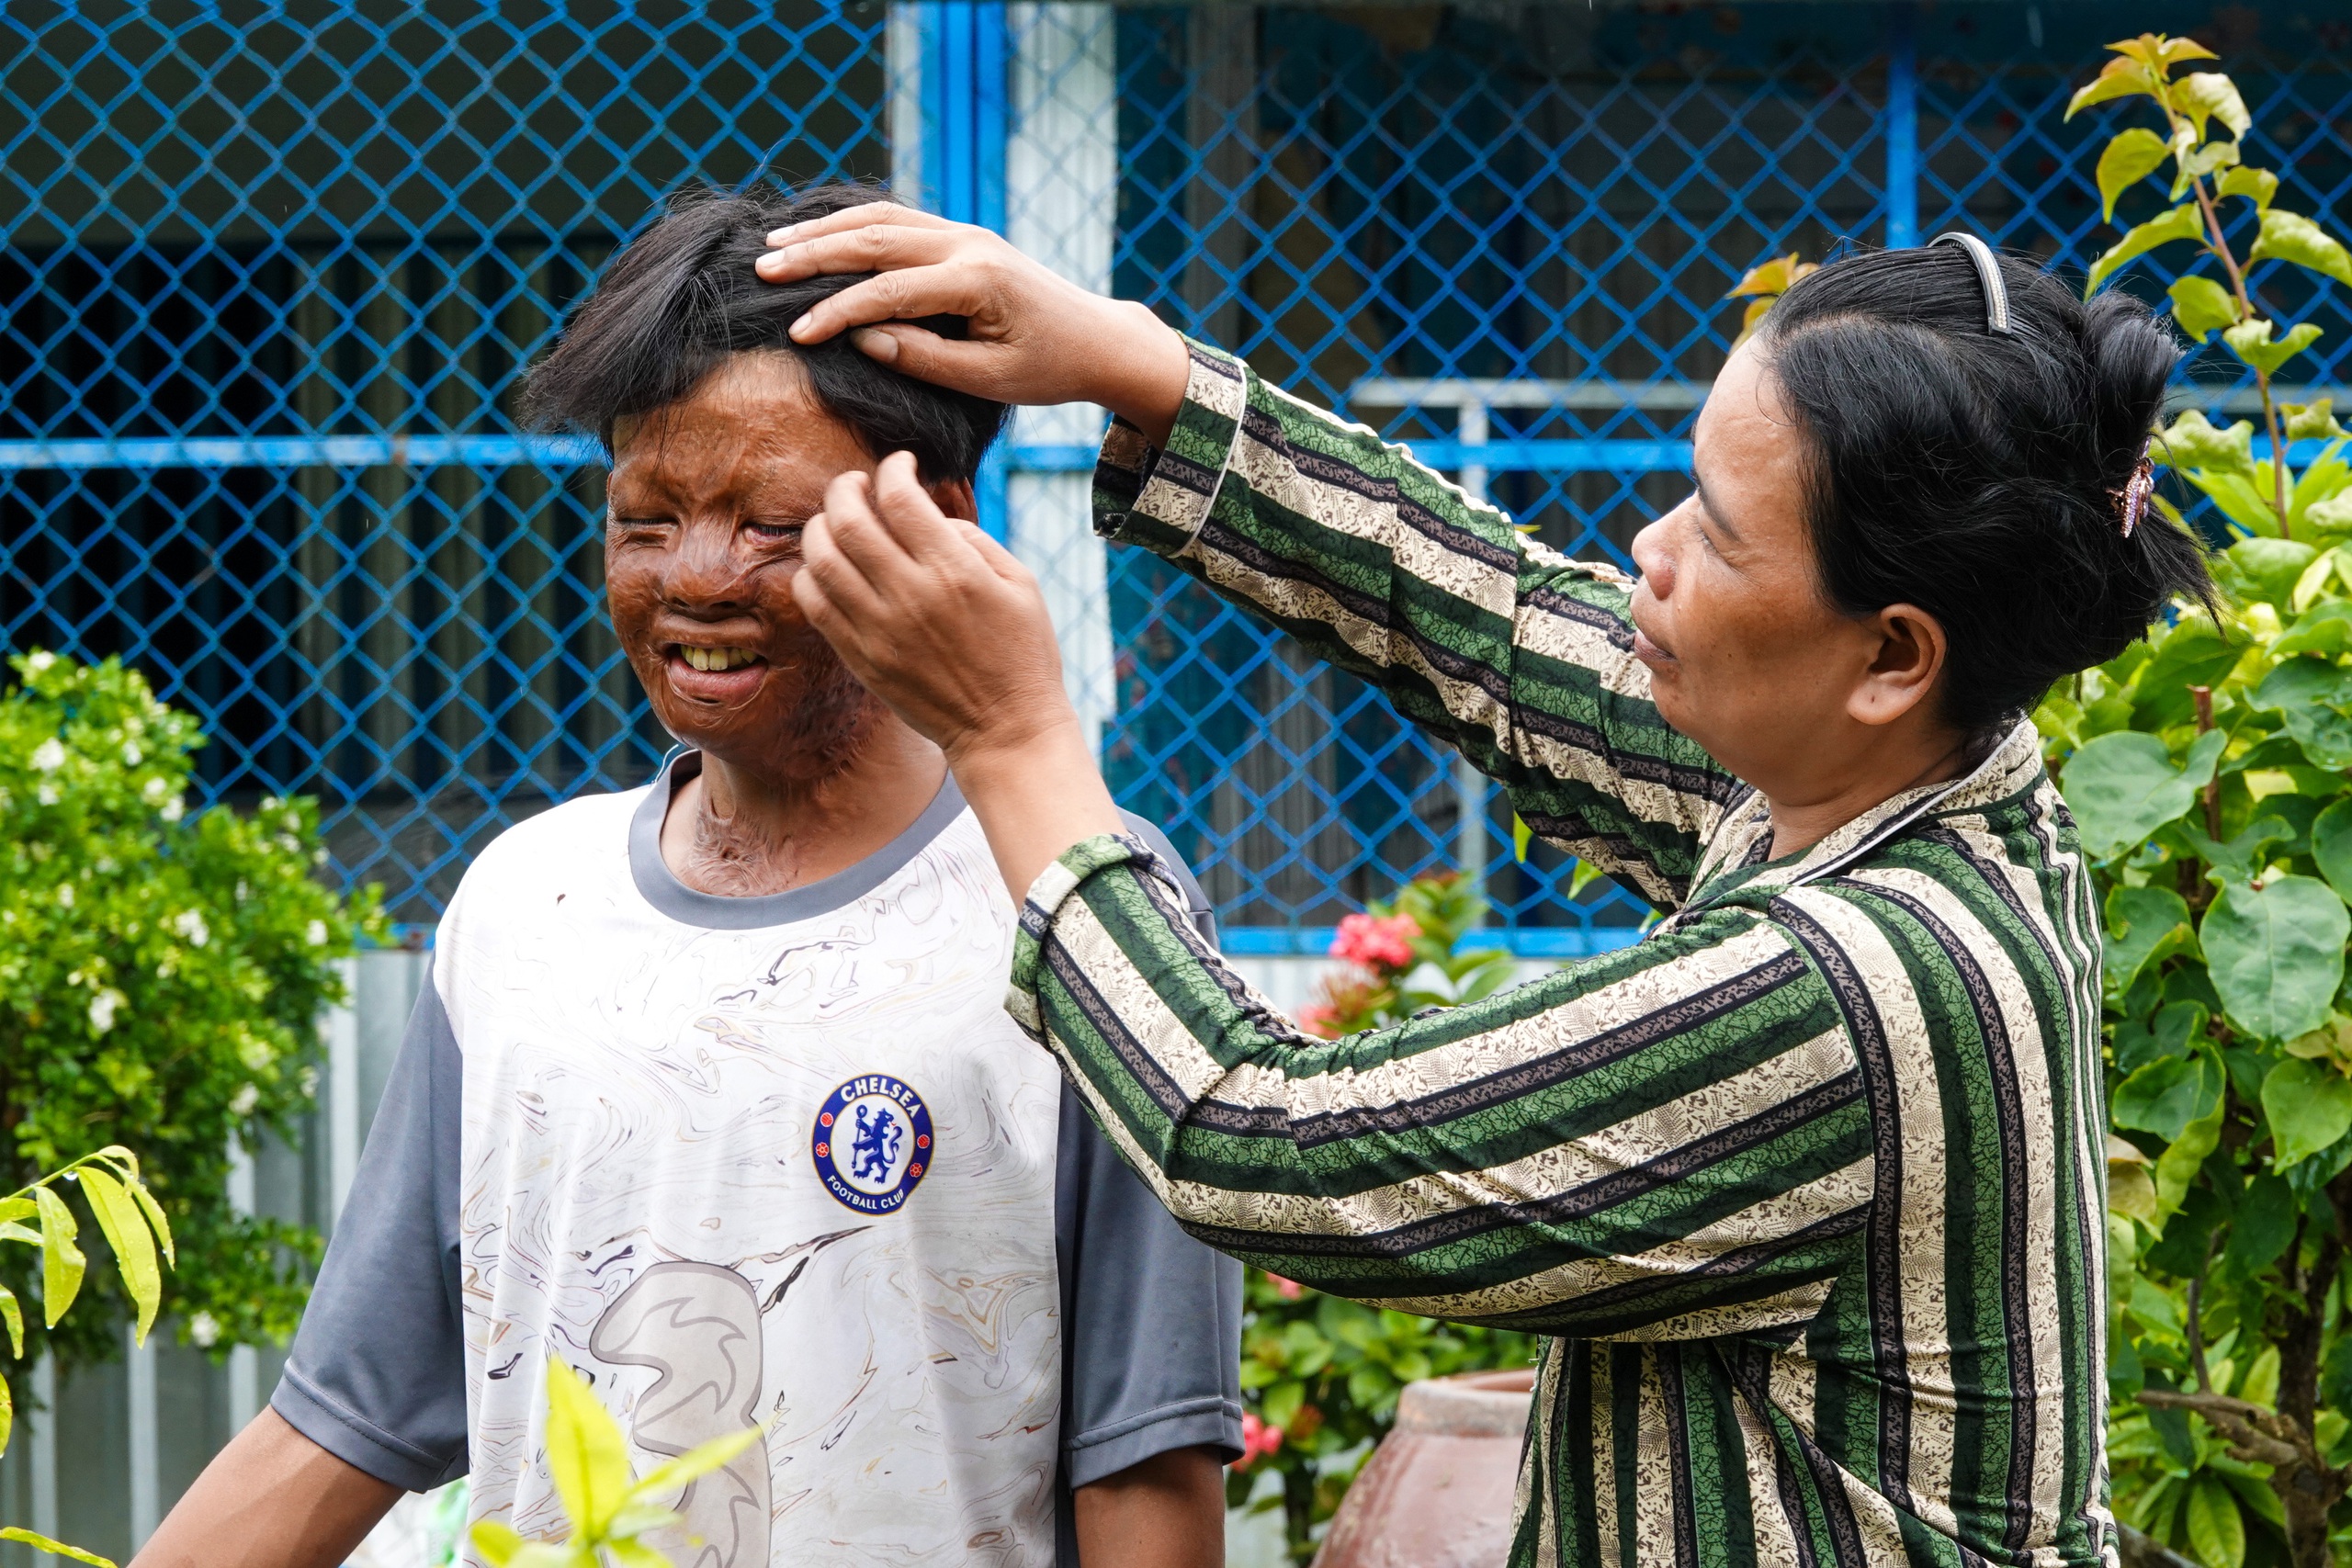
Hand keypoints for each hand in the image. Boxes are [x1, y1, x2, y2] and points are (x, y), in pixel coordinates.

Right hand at [757, 204, 1189, 443]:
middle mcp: (967, 244)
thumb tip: (863, 339)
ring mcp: (965, 232)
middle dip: (815, 253)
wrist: (1096, 337)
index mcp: (976, 281)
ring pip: (882, 219)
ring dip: (825, 230)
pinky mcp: (961, 235)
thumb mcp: (988, 379)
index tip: (797, 334)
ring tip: (776, 245)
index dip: (838, 312)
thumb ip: (924, 358)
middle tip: (762, 269)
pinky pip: (898, 220)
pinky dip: (853, 225)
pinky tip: (818, 235)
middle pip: (875, 239)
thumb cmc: (1047, 368)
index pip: (889, 291)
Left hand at [796, 452, 1122, 897]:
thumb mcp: (1021, 583)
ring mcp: (878, 629)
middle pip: (847, 519)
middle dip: (845, 488)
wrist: (1005, 730)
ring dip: (821, 526)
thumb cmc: (1022, 653)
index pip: (900, 497)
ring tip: (836, 522)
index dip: (893, 468)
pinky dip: (812, 573)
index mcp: (954, 571)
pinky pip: (814, 602)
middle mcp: (909, 596)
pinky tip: (830, 567)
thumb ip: (972, 539)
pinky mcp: (860, 657)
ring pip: (820, 558)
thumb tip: (926, 513)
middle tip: (856, 484)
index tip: (900, 465)